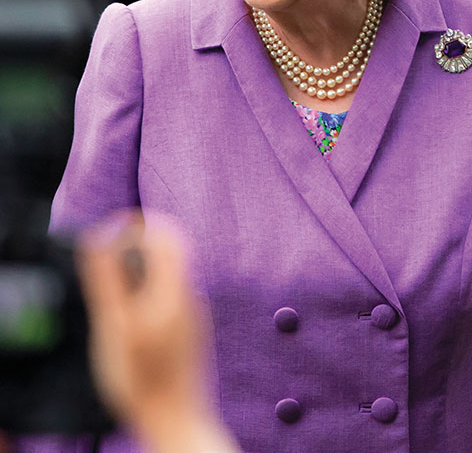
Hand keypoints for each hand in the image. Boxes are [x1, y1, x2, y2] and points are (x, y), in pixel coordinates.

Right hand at [78, 215, 237, 452]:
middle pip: (167, 253)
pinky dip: (145, 300)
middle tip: (104, 270)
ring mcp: (193, 315)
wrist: (176, 421)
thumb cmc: (141, 378)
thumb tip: (102, 235)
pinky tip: (128, 329)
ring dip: (137, 278)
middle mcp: (191, 297)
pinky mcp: (190, 331)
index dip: (138, 226)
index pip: (167, 233)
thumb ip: (108, 279)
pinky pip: (168, 300)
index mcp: (175, 290)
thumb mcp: (114, 326)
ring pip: (166, 278)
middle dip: (134, 252)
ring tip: (114, 307)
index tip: (109, 234)